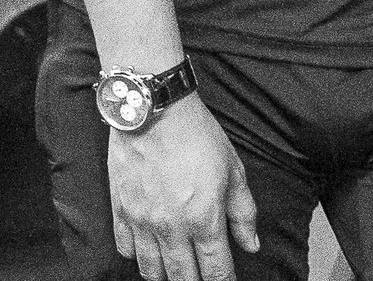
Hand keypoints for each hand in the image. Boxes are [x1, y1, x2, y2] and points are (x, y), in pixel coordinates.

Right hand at [108, 97, 257, 280]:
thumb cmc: (196, 134)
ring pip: (151, 271)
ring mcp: (143, 221)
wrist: (155, 109)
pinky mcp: (121, 210)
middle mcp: (172, 227)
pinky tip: (148, 249)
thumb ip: (243, 212)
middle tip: (201, 276)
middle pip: (183, 279)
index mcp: (204, 219)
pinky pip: (125, 249)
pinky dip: (137, 256)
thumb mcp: (233, 170)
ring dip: (166, 276)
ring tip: (175, 269)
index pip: (216, 272)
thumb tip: (251, 244)